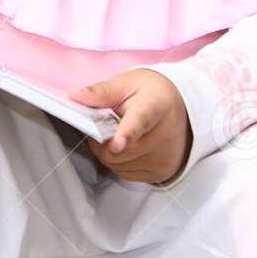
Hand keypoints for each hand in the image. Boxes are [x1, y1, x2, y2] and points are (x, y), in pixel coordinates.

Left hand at [68, 68, 192, 184]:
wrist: (182, 108)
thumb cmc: (151, 94)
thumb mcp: (126, 83)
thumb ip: (100, 92)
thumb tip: (75, 95)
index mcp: (156, 106)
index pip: (140, 122)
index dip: (126, 134)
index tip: (116, 143)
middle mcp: (165, 135)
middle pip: (119, 151)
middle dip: (101, 141)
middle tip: (104, 126)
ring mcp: (165, 157)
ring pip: (118, 165)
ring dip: (109, 153)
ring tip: (119, 134)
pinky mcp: (163, 173)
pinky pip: (126, 174)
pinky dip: (119, 162)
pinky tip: (128, 147)